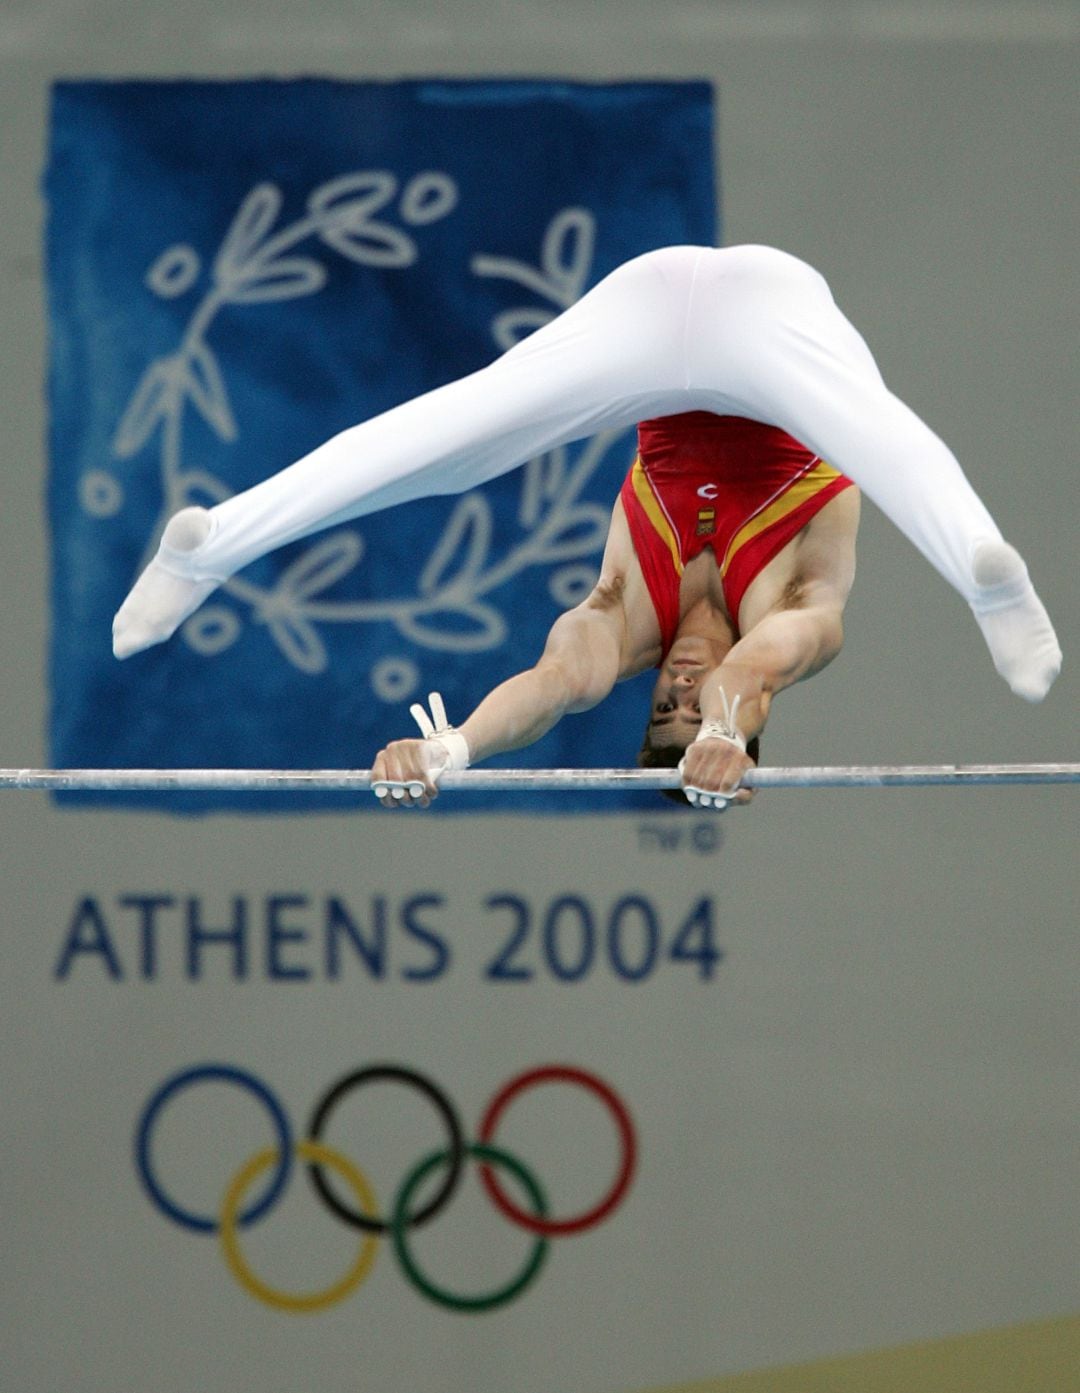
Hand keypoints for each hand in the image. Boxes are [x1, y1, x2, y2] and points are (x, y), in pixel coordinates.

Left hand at [370, 692, 469, 809]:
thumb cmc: (418, 768)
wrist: (437, 751)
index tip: (393, 802)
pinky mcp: (421, 746)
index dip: (384, 793)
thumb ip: (395, 789)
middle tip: (412, 801)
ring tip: (423, 800)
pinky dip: (429, 788)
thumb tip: (391, 800)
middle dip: (404, 796)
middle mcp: (392, 749)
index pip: (377, 777)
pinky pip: (423, 772)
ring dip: (418, 794)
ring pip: (411, 777)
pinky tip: (432, 792)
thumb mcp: (404, 778)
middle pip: (395, 780)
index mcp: (383, 757)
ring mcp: (406, 745)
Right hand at [678, 737, 755, 810]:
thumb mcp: (749, 781)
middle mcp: (725, 750)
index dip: (723, 796)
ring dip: (696, 793)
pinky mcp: (694, 748)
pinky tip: (690, 791)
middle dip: (708, 797)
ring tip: (698, 800)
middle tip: (707, 803)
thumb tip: (732, 799)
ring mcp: (708, 748)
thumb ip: (745, 796)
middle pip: (711, 782)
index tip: (719, 804)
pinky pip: (687, 773)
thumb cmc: (737, 769)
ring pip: (697, 779)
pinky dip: (686, 785)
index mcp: (741, 759)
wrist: (725, 742)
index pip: (728, 782)